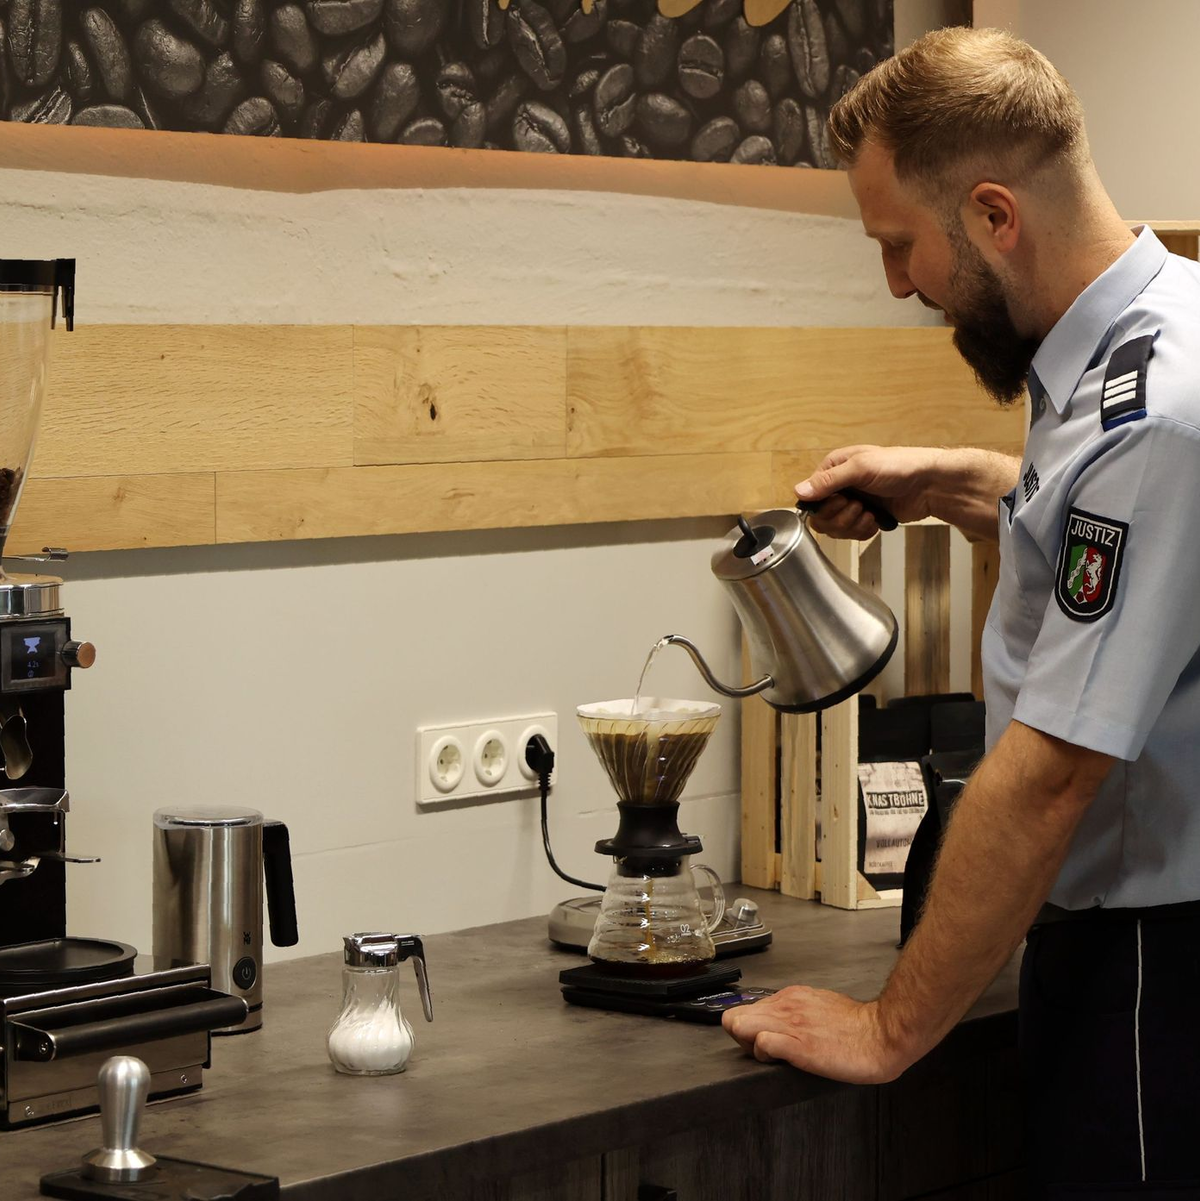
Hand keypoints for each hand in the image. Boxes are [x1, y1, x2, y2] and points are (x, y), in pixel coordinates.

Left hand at [721, 985, 909, 1084]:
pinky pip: (761, 1043)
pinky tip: (780, 1060)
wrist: (882, 1035)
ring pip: (740, 1026)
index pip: (747, 1009)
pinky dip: (763, 1054)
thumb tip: (784, 1023)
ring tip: (773, 1057)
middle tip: (764, 1053)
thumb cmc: (858, 1027)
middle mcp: (786, 1005)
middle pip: (734, 1018)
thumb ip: (799, 1011)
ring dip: (749, 1046)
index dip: (748, 1030)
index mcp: (791, 996)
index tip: (762, 1042)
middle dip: (741, 1038)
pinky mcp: (798, 1044)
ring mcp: (790, 1023)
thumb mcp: (821, 1006)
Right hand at [795, 445, 944, 539]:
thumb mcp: (861, 468)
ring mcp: (853, 503)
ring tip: (870, 513)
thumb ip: (829, 481)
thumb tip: (799, 491)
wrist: (930, 485)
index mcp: (834, 468)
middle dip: (840, 517)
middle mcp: (840, 486)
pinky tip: (876, 521)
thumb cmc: (900, 466)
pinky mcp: (865, 518)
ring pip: (835, 528)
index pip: (811, 496)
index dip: (824, 505)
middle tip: (860, 507)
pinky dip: (863, 531)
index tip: (843, 500)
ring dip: (853, 525)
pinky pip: (851, 534)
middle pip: (821, 516)